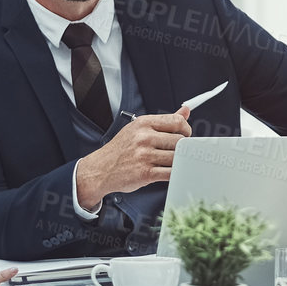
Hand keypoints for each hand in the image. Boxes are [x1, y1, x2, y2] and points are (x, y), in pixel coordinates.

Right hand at [74, 108, 190, 209]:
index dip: (186, 130)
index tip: (184, 137)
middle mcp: (144, 138)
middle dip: (182, 148)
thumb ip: (164, 121)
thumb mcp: (139, 129)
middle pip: (180, 141)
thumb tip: (185, 111)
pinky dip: (175, 174)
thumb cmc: (120, 149)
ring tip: (171, 162)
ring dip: (178, 162)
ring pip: (177, 157)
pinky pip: (171, 173)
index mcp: (143, 124)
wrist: (100, 169)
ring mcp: (145, 156)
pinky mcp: (146, 173)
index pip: (177, 122)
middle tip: (176, 152)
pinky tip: (169, 171)